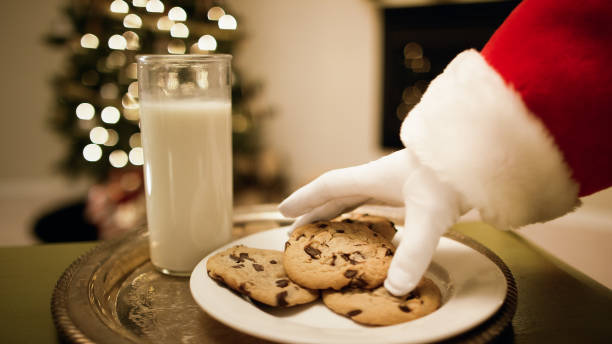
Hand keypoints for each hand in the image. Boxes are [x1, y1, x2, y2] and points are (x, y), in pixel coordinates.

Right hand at [278, 149, 468, 295]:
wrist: (482, 154)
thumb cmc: (452, 176)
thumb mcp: (430, 216)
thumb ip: (413, 253)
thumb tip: (394, 287)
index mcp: (374, 177)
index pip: (329, 186)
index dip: (305, 199)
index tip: (282, 210)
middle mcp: (381, 178)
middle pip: (339, 194)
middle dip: (316, 211)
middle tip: (296, 229)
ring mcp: (398, 183)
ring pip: (357, 198)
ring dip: (338, 213)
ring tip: (326, 230)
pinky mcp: (414, 190)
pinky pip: (378, 203)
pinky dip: (365, 215)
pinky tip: (371, 227)